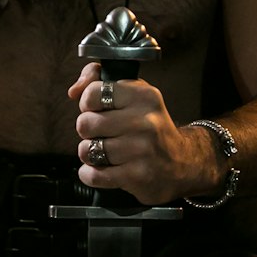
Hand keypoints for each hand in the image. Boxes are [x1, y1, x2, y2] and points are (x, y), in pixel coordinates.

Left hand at [69, 63, 205, 203]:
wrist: (182, 162)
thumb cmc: (150, 126)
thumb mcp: (133, 93)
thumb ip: (99, 80)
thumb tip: (74, 90)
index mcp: (143, 96)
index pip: (92, 93)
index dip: (87, 103)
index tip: (98, 110)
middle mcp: (144, 121)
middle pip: (85, 123)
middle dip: (87, 131)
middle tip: (102, 133)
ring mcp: (141, 150)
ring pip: (87, 150)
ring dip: (90, 153)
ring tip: (104, 151)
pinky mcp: (137, 176)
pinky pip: (94, 175)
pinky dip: (90, 174)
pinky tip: (102, 169)